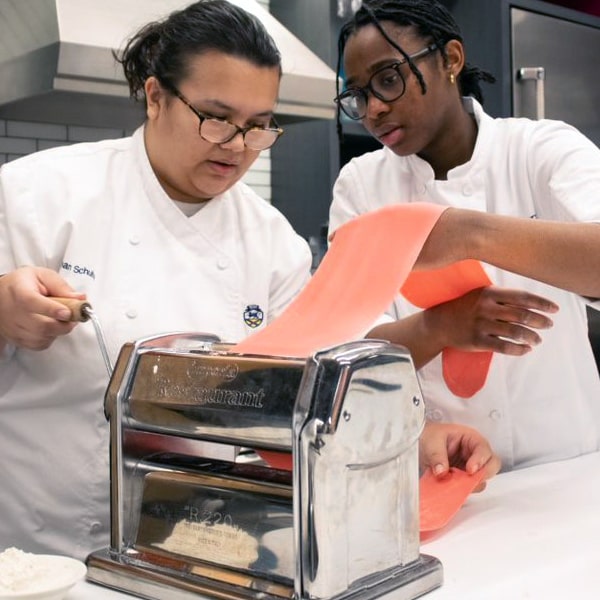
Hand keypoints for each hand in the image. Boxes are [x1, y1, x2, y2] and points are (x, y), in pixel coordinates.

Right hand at [0, 266, 84, 349]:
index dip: (52, 310)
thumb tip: (81, 299)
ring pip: (42, 337)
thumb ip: (62, 286)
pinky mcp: (17, 339)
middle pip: (42, 326)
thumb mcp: (42, 276)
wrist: (1, 295)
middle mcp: (14, 312)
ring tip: (61, 320)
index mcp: (20, 292)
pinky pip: (39, 345)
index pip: (32, 302)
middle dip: (64, 324)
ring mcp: (14, 328)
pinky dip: (50, 338)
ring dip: (59, 331)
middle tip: (74, 317)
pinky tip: (51, 328)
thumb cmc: (23, 284)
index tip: (67, 312)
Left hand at [419, 421, 500, 491]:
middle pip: (492, 465)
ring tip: (454, 483)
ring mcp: (470, 469)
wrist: (419, 443)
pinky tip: (451, 488)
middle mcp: (475, 454)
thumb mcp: (431, 441)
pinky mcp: (464, 480)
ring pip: (482, 480)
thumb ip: (437, 456)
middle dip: (483, 474)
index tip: (470, 470)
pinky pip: (469, 488)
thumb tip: (442, 472)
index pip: (484, 449)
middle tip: (469, 481)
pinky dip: (462, 491)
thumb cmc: (429, 436)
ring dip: (470, 484)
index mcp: (470, 439)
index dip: (480, 460)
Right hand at [426, 285, 558, 355]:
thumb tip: (532, 302)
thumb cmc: (464, 307)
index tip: (555, 309)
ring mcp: (481, 325)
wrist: (439, 323)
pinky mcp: (477, 341)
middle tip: (548, 325)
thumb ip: (503, 296)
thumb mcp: (480, 294)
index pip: (522, 297)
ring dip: (532, 337)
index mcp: (489, 293)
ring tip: (538, 340)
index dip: (542, 303)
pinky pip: (504, 347)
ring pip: (516, 332)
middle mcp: (486, 308)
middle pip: (522, 315)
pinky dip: (519, 350)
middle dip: (540, 321)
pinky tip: (525, 350)